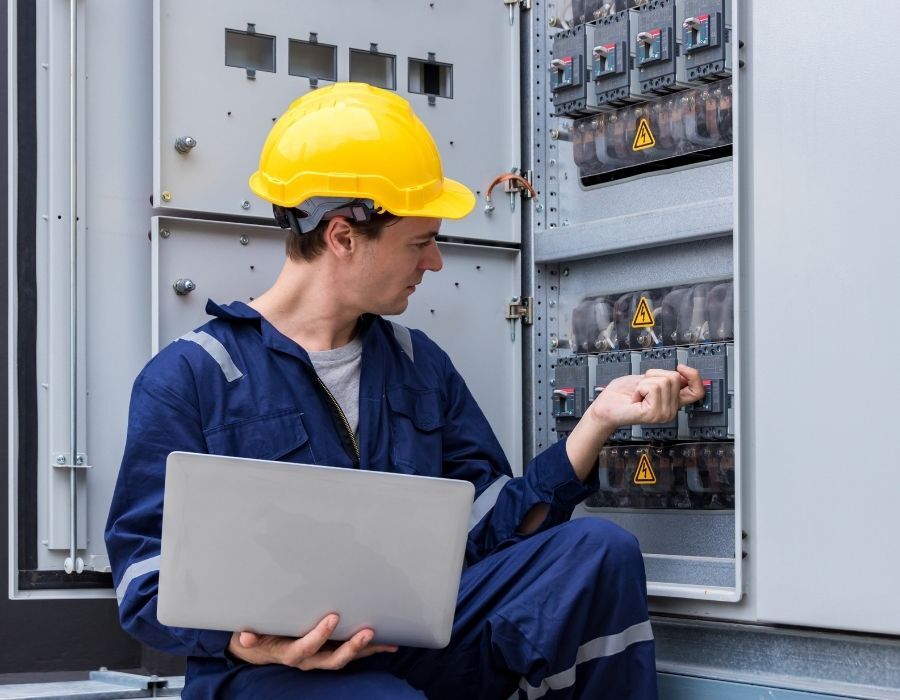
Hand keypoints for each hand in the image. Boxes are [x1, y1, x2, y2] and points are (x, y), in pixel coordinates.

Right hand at [227, 613, 397, 670]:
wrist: (261, 648)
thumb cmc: (259, 636)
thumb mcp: (251, 636)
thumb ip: (251, 636)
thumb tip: (245, 636)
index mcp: (290, 653)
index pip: (305, 648)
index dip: (318, 636)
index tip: (332, 618)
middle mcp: (308, 659)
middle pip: (332, 659)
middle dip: (351, 648)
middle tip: (368, 632)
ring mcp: (321, 657)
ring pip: (346, 657)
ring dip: (367, 650)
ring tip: (387, 642)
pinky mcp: (331, 651)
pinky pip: (353, 653)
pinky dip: (371, 650)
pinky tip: (390, 643)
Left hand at [589, 364, 704, 428]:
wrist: (605, 406)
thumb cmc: (622, 393)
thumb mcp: (648, 380)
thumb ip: (666, 378)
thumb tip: (681, 372)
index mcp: (672, 402)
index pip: (697, 391)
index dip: (694, 376)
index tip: (681, 367)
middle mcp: (671, 411)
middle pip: (674, 377)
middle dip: (654, 375)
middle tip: (641, 388)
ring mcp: (664, 414)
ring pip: (663, 381)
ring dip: (645, 382)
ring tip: (637, 394)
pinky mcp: (654, 414)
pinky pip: (652, 387)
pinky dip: (640, 388)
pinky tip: (634, 399)